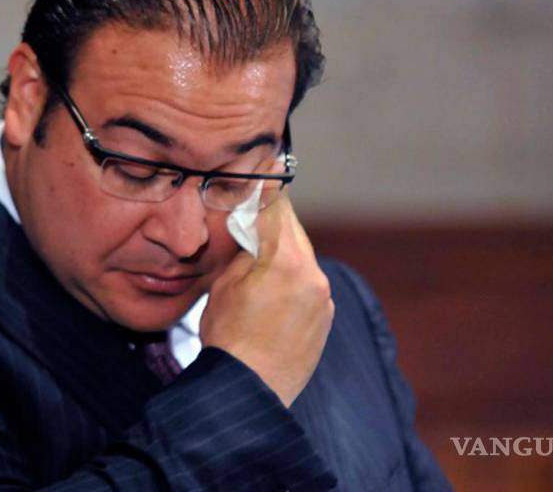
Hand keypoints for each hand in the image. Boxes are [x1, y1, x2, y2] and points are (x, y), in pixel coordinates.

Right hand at [200, 193, 333, 406]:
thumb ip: (245, 250)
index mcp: (285, 260)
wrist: (250, 389)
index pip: (278, 209)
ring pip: (304, 258)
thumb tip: (255, 234)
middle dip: (276, 222)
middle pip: (294, 232)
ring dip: (285, 252)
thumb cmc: (229, 338)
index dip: (270, 186)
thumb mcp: (225, 284)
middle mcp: (313, 275)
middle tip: (258, 211)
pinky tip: (274, 293)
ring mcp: (324, 297)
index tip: (273, 163)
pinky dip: (295, 279)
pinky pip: (311, 284)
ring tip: (261, 262)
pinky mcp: (326, 317)